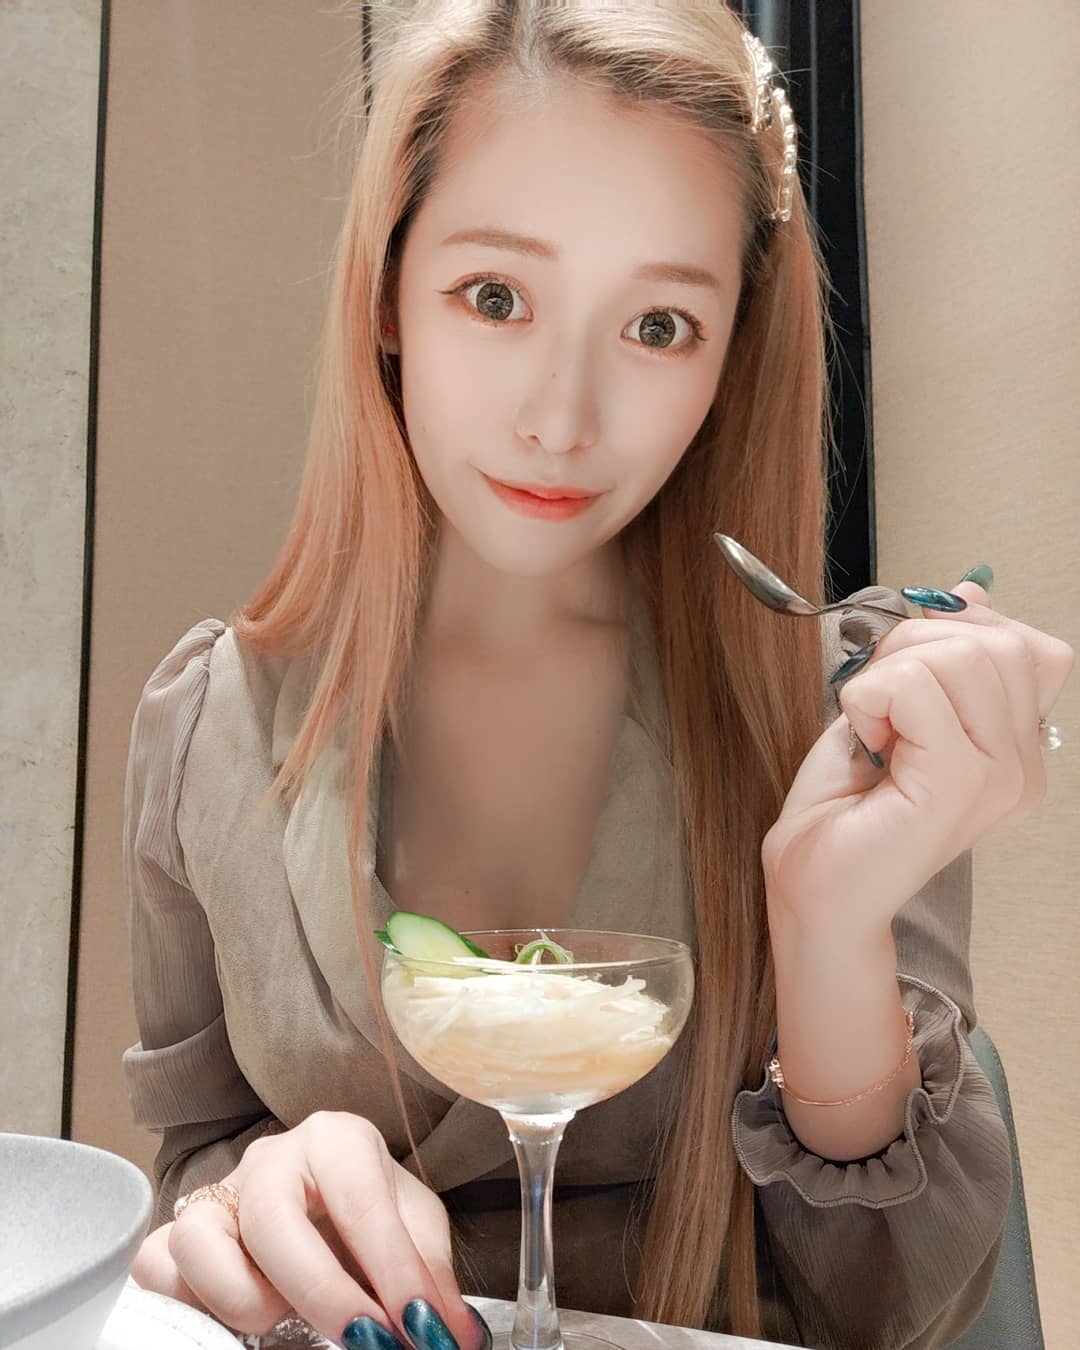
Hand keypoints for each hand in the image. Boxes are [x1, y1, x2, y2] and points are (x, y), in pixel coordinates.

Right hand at [130, 1112, 485, 1349]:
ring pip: (199, 1240)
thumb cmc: (369, 1213)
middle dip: (321, 1291)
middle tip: (364, 1340)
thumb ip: (431, 1277)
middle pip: (272, 1216)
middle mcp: (271, 1159)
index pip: (360, 1196)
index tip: (421, 1326)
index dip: (393, 1268)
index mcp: (337, 1140)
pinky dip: (191, 1302)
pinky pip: (158, 1267)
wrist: (325, 1207)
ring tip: (287, 1320)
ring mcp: (218, 1195)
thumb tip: (452, 1335)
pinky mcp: (177, 1235)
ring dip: (245, 1298)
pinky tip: (236, 1320)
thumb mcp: (414, 1229)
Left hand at [761, 578, 1074, 936]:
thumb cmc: (843, 806)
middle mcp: (1022, 767)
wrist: (811, 883)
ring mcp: (999, 777)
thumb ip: (936, 656)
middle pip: (1000, 642)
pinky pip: (916, 686)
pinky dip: (870, 697)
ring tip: (872, 728)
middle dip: (917, 646)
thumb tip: (970, 591)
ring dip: (889, 673)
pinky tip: (866, 742)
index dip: (964, 632)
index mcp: (1016, 749)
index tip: (905, 668)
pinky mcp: (959, 784)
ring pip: (962, 655)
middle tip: (877, 701)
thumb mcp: (892, 707)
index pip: (1034, 649)